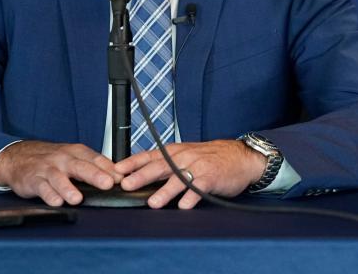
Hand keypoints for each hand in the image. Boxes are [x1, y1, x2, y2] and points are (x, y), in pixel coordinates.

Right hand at [0, 141, 120, 205]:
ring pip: (59, 178)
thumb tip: (118, 177)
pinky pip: (42, 187)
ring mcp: (48, 169)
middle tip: (107, 184)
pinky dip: (49, 195)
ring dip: (68, 188)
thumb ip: (93, 166)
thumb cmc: (51, 159)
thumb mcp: (73, 157)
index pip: (95, 159)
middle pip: (80, 166)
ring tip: (77, 199)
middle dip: (95, 175)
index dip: (109, 168)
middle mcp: (63, 159)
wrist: (18, 157)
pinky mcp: (34, 180)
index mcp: (76, 152)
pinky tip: (56, 202)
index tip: (122, 178)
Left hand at [114, 140, 265, 208]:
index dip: (132, 162)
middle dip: (141, 175)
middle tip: (126, 184)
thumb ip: (165, 164)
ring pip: (178, 178)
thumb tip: (140, 175)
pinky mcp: (211, 178)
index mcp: (175, 152)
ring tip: (153, 202)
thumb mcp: (185, 155)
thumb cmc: (210, 157)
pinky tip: (184, 206)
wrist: (240, 156)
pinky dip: (191, 197)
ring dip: (165, 191)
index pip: (149, 155)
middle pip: (160, 166)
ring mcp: (198, 167)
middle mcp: (184, 157)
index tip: (116, 169)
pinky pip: (200, 188)